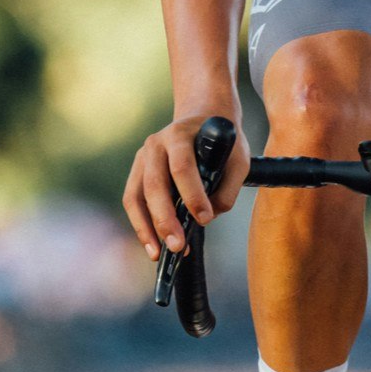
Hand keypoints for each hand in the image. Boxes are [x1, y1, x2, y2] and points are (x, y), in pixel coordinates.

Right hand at [123, 112, 251, 260]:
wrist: (202, 118)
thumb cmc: (222, 142)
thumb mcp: (237, 158)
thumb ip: (228, 188)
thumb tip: (210, 216)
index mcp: (181, 134)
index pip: (182, 167)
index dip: (192, 195)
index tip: (204, 219)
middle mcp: (156, 144)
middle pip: (155, 185)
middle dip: (165, 219)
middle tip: (178, 246)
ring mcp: (143, 157)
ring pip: (136, 196)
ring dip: (147, 228)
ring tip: (158, 253)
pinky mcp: (137, 172)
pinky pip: (133, 202)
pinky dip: (141, 225)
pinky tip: (152, 245)